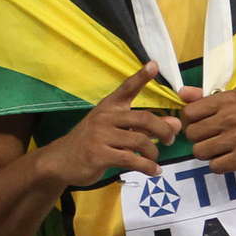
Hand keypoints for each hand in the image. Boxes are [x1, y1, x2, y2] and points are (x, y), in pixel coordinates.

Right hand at [33, 64, 181, 186]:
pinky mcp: (99, 155)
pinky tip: (154, 170)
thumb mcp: (114, 130)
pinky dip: (147, 167)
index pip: (126, 88)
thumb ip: (143, 126)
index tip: (154, 64)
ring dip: (153, 152)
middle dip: (163, 130)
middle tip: (170, 140)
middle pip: (143, 118)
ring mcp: (100, 136)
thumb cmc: (90, 142)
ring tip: (155, 159)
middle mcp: (105, 118)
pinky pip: (131, 160)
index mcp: (108, 107)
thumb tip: (174, 124)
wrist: (60, 161)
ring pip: (140, 141)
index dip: (141, 77)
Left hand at [179, 86, 235, 173]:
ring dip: (208, 154)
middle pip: (191, 134)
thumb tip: (181, 93)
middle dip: (198, 139)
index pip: (189, 113)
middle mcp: (231, 117)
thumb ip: (205, 97)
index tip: (200, 125)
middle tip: (212, 139)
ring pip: (200, 152)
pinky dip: (219, 165)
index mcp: (226, 100)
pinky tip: (230, 159)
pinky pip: (215, 166)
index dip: (190, 122)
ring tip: (221, 150)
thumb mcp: (235, 99)